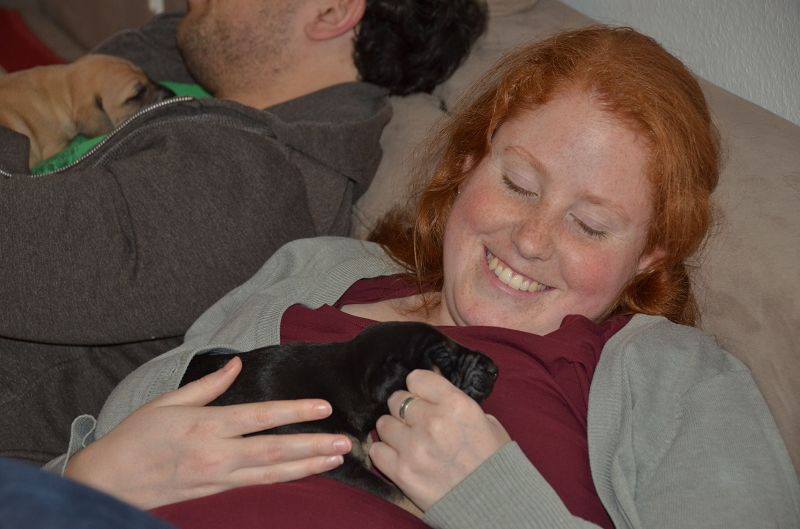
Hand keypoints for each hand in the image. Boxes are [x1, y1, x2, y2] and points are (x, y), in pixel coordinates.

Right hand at [65, 357, 351, 508]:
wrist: (107, 481)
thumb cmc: (134, 437)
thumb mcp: (167, 402)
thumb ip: (208, 385)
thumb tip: (236, 364)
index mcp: (206, 425)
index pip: (260, 417)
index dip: (294, 412)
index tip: (322, 407)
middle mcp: (216, 453)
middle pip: (274, 451)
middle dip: (313, 447)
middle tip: (346, 442)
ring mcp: (217, 476)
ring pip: (271, 473)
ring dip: (307, 466)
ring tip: (335, 457)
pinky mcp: (215, 492)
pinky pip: (256, 485)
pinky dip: (284, 479)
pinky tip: (304, 473)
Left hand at [369, 369, 510, 511]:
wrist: (494, 504)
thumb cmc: (494, 462)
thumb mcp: (484, 421)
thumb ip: (454, 404)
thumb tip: (431, 395)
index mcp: (455, 404)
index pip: (416, 379)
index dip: (418, 389)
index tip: (421, 397)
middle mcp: (432, 422)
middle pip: (396, 399)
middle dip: (404, 409)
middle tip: (414, 421)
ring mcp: (414, 447)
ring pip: (383, 424)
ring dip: (394, 431)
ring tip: (407, 440)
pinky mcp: (402, 472)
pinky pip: (377, 451)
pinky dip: (385, 453)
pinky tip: (399, 456)